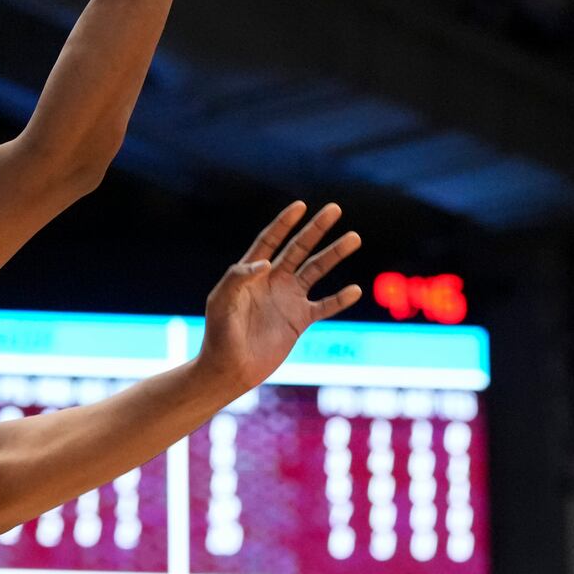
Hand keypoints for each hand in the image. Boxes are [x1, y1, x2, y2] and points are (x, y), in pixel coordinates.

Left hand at [195, 201, 361, 391]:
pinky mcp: (300, 320)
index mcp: (251, 272)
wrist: (230, 368)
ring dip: (334, 254)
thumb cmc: (219, 334)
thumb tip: (266, 262)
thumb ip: (238, 278)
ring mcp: (288, 299)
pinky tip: (355, 289)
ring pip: (316, 270)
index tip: (300, 205)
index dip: (284, 222)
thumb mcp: (221, 302)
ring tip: (354, 237)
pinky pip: (325, 306)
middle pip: (299, 248)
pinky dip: (340, 299)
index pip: (270, 240)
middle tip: (335, 208)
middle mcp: (273, 280)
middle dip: (316, 228)